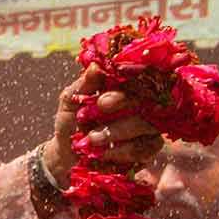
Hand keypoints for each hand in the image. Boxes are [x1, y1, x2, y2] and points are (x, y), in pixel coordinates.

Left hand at [42, 64, 163, 185]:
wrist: (68, 153)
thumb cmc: (71, 121)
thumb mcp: (71, 101)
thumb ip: (84, 84)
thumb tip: (95, 65)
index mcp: (124, 87)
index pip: (135, 77)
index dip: (123, 84)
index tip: (101, 100)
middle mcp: (141, 103)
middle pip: (146, 98)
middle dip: (122, 104)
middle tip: (100, 110)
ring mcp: (149, 125)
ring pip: (146, 124)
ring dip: (116, 132)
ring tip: (91, 139)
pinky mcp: (150, 147)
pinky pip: (145, 147)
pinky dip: (122, 151)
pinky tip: (103, 153)